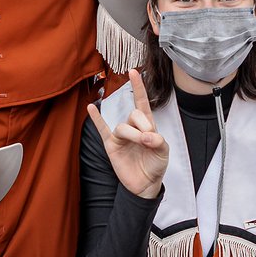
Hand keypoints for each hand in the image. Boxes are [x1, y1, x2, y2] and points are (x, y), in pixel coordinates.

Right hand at [86, 69, 168, 198]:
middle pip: (134, 115)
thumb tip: (146, 136)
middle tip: (149, 140)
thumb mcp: (164, 152)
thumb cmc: (155, 165)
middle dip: (142, 125)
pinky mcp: (111, 146)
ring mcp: (121, 136)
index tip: (134, 72)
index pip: (142, 103)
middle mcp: (133, 127)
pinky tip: (91, 108)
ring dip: (133, 134)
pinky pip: (102, 130)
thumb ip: (158, 141)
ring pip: (122, 127)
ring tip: (141, 144)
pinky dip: (96, 119)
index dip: (139, 88)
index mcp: (147, 125)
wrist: (145, 184)